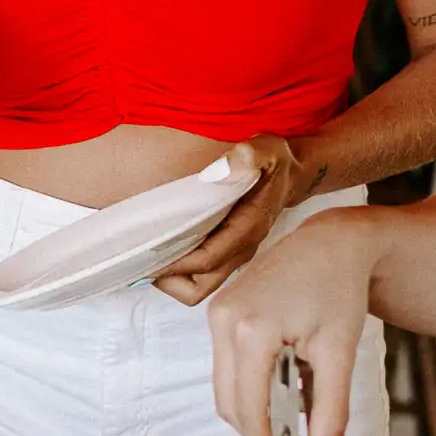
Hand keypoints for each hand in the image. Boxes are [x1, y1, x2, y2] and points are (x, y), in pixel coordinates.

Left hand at [153, 135, 309, 305]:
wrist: (293, 172)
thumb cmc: (275, 161)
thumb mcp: (266, 149)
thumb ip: (247, 156)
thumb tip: (216, 172)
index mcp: (247, 228)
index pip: (207, 260)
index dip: (175, 264)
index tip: (146, 256)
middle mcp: (241, 249)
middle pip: (200, 286)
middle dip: (168, 278)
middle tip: (142, 258)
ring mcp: (235, 254)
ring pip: (199, 286)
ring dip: (172, 278)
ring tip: (151, 254)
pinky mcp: (228, 252)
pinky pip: (200, 275)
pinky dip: (180, 270)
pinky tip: (165, 246)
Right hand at [205, 212, 377, 435]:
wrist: (331, 243)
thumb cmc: (339, 288)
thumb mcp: (340, 351)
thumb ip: (331, 408)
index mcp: (251, 328)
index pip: (248, 405)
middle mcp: (223, 321)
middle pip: (228, 401)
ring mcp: (215, 315)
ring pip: (223, 388)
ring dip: (251, 414)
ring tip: (284, 431)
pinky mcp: (218, 314)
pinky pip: (226, 368)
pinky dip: (248, 390)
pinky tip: (276, 397)